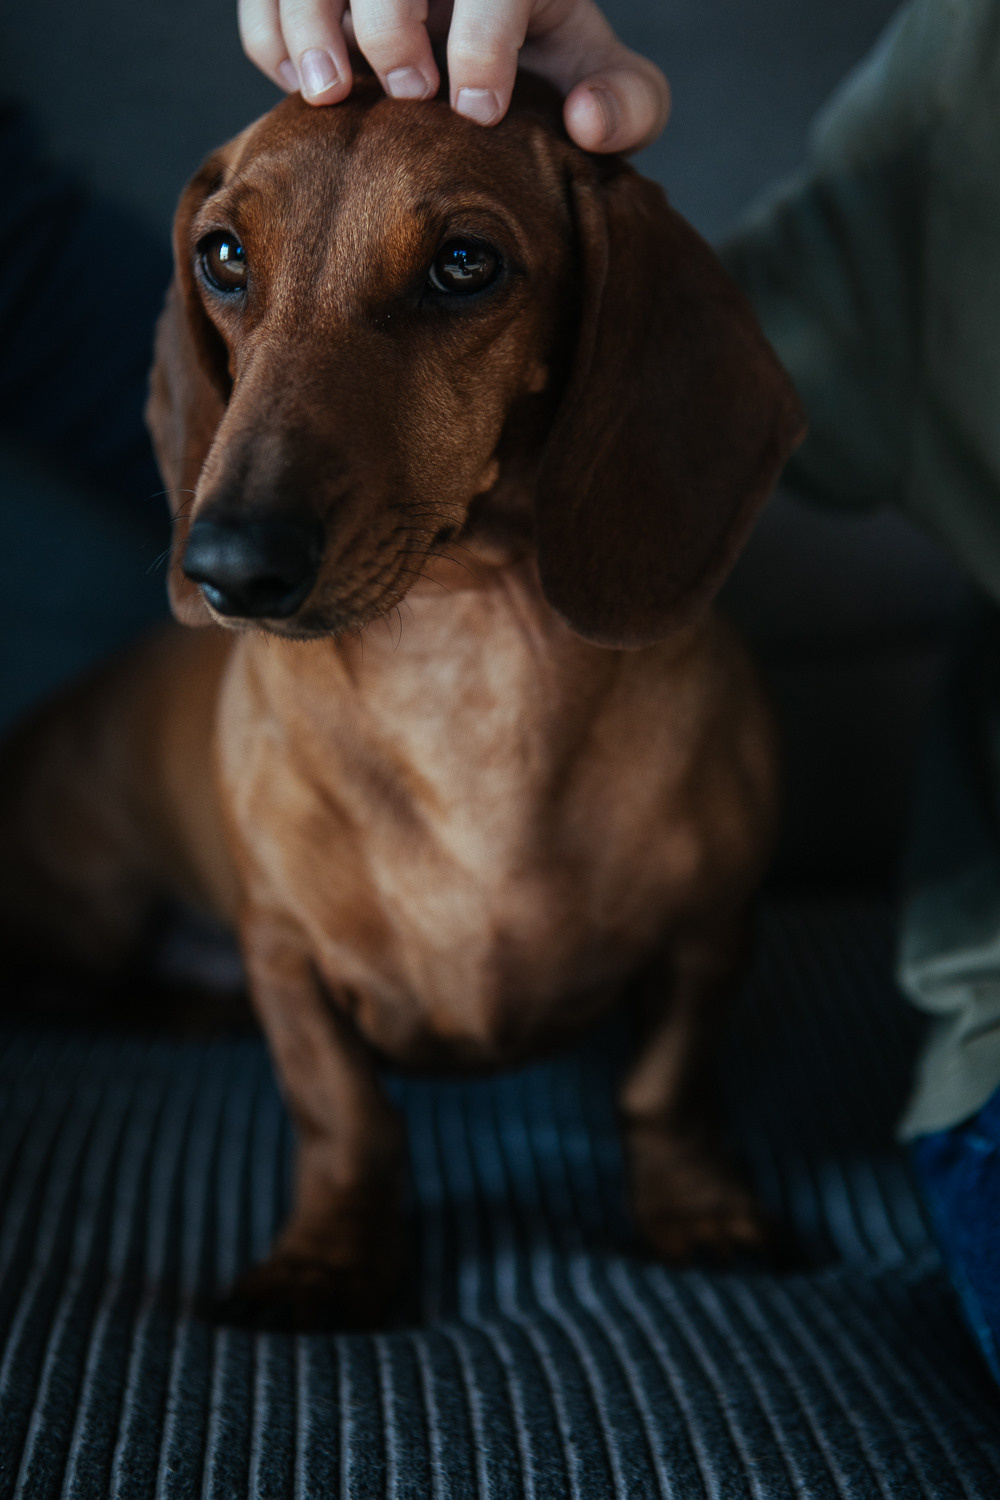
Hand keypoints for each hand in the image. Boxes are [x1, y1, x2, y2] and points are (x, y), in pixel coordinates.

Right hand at [238, 0, 668, 153]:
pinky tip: (298, 85)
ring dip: (308, 26)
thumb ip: (628, 104)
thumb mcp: (598, 76)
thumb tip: (587, 122)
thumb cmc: (541, 62)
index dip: (482, 44)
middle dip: (392, 29)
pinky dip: (268, 38)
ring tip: (329, 93)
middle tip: (409, 97)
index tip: (478, 112)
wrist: (486, 38)